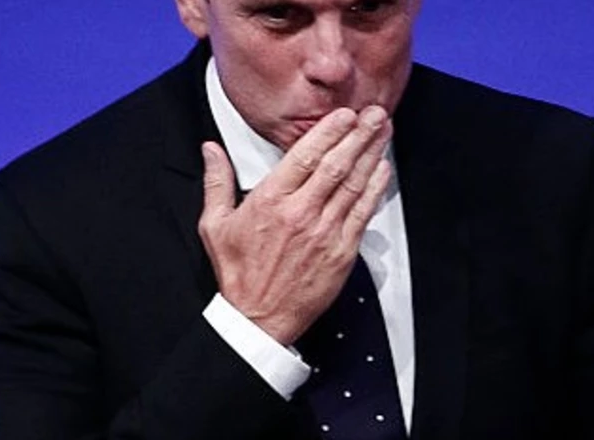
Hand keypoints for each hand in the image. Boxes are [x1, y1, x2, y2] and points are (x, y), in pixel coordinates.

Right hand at [197, 106, 394, 344]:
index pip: (305, 155)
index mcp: (270, 201)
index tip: (344, 115)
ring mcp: (324, 232)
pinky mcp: (341, 252)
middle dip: (358, 135)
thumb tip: (210, 149)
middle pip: (336, 164)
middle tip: (373, 112)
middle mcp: (300, 213)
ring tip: (383, 131)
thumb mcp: (215, 225)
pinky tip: (382, 169)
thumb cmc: (238, 273)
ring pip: (353, 184)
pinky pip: (363, 213)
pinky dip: (374, 188)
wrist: (258, 318)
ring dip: (371, 154)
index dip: (329, 131)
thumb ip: (216, 182)